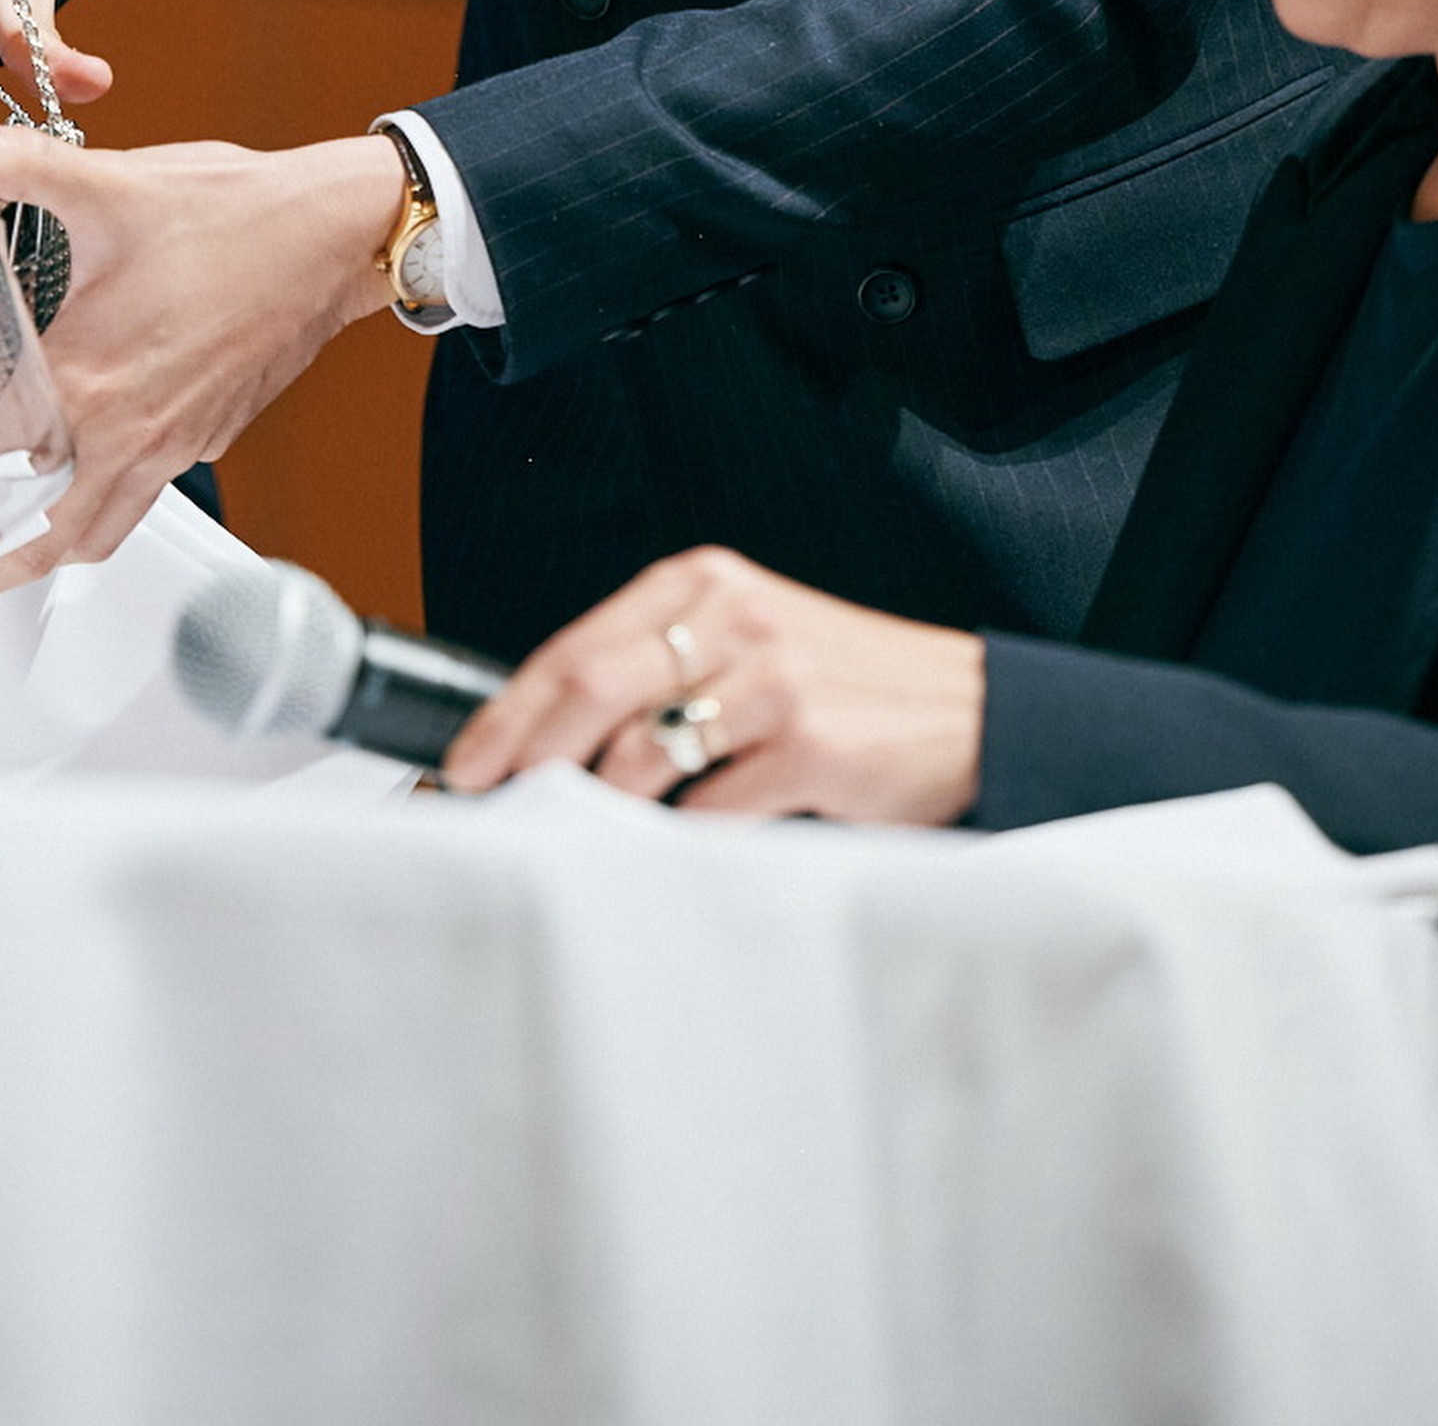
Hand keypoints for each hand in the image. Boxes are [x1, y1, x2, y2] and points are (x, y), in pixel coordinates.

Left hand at [0, 122, 404, 589]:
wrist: (335, 235)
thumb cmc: (239, 216)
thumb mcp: (115, 185)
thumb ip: (24, 166)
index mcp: (92, 379)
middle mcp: (134, 429)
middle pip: (54, 534)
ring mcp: (179, 440)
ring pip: (107, 525)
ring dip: (54, 547)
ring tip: (12, 550)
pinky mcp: (212, 433)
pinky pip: (148, 491)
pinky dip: (107, 501)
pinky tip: (87, 465)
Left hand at [441, 544, 984, 826]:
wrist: (975, 710)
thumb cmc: (845, 685)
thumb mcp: (749, 642)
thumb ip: (660, 669)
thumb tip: (548, 738)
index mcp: (702, 583)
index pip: (573, 647)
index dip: (507, 713)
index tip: (462, 764)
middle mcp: (731, 616)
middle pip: (588, 689)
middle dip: (521, 758)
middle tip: (483, 808)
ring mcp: (772, 678)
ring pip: (640, 756)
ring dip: (595, 809)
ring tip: (574, 839)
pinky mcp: (810, 743)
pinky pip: (710, 810)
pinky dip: (676, 841)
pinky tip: (667, 853)